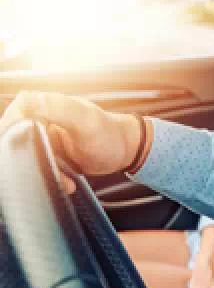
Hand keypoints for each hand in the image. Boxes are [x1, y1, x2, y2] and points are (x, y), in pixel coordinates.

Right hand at [0, 91, 141, 190]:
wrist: (128, 151)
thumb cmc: (110, 135)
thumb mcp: (85, 120)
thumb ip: (56, 108)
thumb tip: (23, 103)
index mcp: (46, 105)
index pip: (15, 113)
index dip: (13, 132)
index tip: (21, 154)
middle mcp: (43, 119)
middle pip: (19, 139)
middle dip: (33, 161)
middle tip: (54, 173)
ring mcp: (47, 137)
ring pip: (30, 157)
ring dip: (47, 173)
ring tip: (67, 182)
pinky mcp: (52, 154)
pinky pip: (42, 167)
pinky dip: (54, 178)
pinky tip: (68, 184)